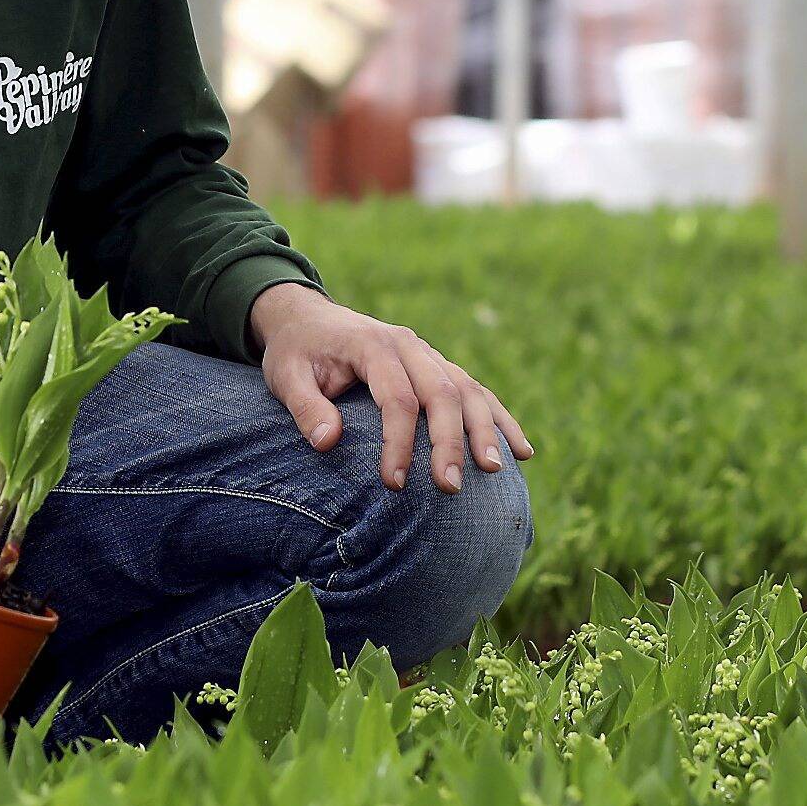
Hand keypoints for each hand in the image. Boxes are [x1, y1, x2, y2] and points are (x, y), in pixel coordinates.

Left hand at [248, 282, 534, 495]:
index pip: (395, 396)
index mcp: (372, 345)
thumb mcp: (284, 376)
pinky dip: (500, 419)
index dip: (397, 441)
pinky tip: (523, 450)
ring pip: (467, 390)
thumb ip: (304, 406)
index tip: (393, 484)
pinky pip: (476, 391)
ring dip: (484, 430)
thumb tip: (326, 443)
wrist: (308, 318)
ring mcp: (429, 354)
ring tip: (494, 470)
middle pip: (440, 392)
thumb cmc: (296, 353)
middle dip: (449, 441)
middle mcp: (408, 346)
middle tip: (449, 487)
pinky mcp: (439, 366)